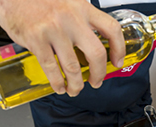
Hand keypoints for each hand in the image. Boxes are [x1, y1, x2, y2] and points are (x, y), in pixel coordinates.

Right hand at [0, 0, 125, 95]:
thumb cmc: (40, 2)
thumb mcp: (69, 3)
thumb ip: (83, 20)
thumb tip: (96, 43)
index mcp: (83, 8)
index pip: (111, 29)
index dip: (119, 49)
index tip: (117, 62)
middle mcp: (71, 18)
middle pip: (96, 54)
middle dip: (99, 74)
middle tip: (96, 81)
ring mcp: (54, 30)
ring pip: (73, 66)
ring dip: (76, 84)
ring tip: (75, 89)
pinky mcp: (37, 39)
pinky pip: (52, 68)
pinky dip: (57, 82)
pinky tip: (59, 86)